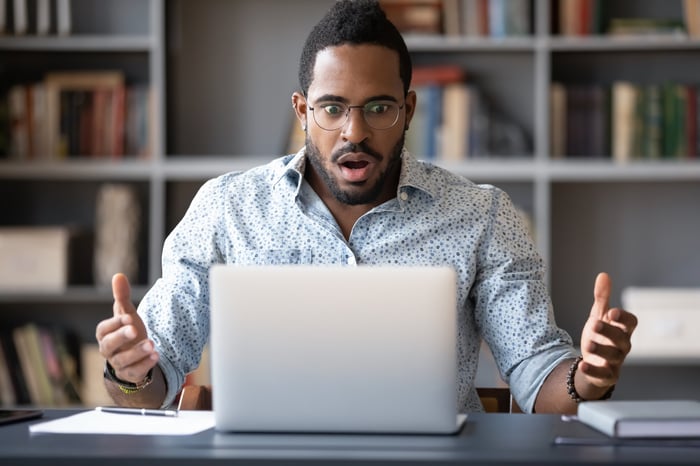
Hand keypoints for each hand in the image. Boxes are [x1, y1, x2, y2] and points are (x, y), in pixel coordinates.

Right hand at [95, 273, 158, 382]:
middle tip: (134, 329)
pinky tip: (156, 356)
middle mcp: (109, 350)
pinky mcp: (130, 374)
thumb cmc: (129, 332)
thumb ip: (122, 296)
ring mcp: (119, 364)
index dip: (114, 323)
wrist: (135, 356)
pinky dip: (145, 365)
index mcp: (105, 334)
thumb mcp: (127, 314)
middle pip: (108, 345)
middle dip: (121, 337)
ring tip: (151, 344)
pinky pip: (135, 372)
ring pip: (123, 361)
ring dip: (137, 352)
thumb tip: (119, 275)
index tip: (128, 317)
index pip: (103, 329)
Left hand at [578, 272, 637, 393]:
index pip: (631, 323)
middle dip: (610, 332)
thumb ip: (602, 298)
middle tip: (595, 324)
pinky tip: (582, 363)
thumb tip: (603, 275)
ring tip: (588, 343)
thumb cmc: (600, 336)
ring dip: (601, 349)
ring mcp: (615, 361)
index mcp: (622, 329)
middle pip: (622, 339)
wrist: (592, 362)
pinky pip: (603, 374)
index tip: (612, 312)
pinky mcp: (607, 375)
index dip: (624, 318)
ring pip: (614, 356)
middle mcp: (622, 346)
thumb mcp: (598, 316)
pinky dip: (593, 370)